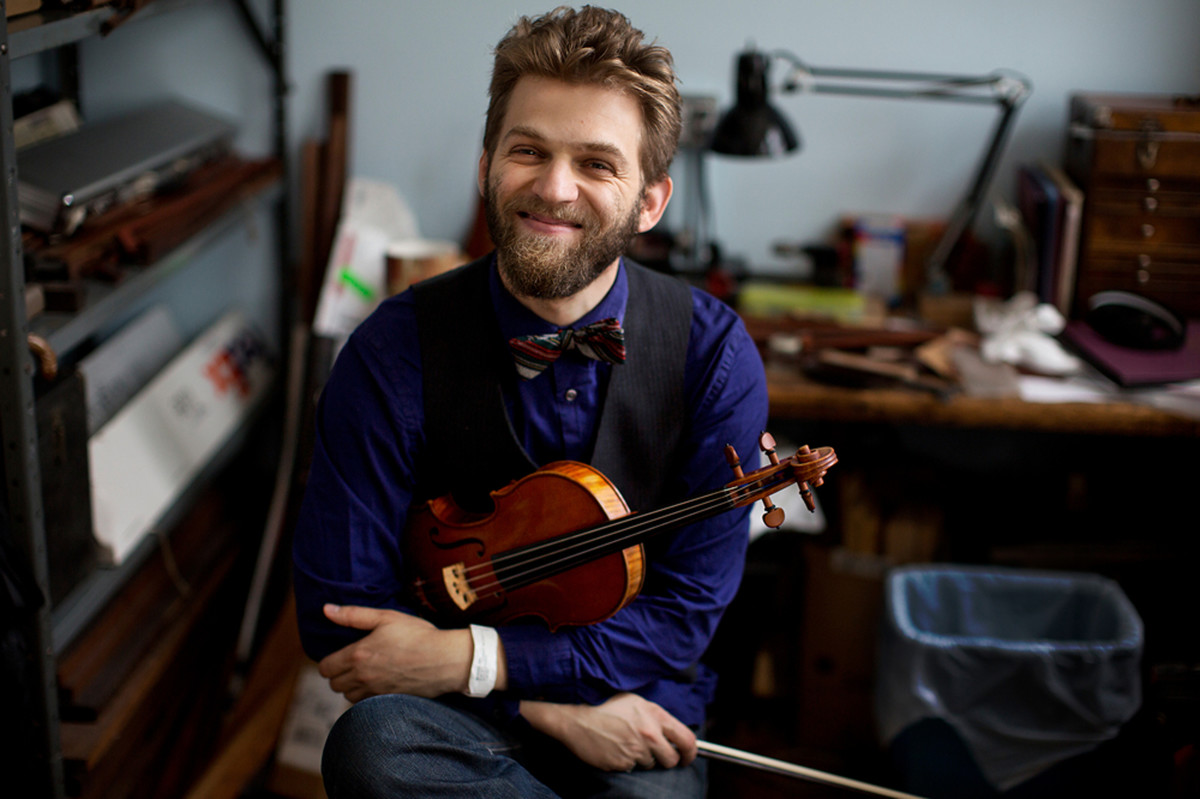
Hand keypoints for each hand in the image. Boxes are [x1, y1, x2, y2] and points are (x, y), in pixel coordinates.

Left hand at [317, 604, 487, 701]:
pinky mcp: (387, 701)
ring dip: (352, 687)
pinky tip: (379, 683)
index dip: (329, 661)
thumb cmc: (418, 635)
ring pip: (348, 697)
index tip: (340, 655)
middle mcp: (362, 677)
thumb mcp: (386, 617)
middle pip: (334, 685)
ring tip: (366, 673)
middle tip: (354, 662)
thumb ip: (353, 615)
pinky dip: (366, 696)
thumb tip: (327, 609)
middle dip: (339, 674)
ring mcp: (375, 692)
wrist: (445, 659)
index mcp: (358, 654)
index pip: (325, 668)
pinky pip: (365, 705)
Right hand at [521, 693, 696, 771]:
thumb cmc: (604, 706)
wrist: (576, 718)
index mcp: (655, 715)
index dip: (691, 752)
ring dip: (642, 758)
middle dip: (666, 759)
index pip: (686, 739)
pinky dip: (626, 762)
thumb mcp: (635, 701)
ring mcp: (636, 750)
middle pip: (671, 758)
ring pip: (651, 764)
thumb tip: (671, 733)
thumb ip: (655, 717)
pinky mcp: (623, 763)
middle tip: (656, 755)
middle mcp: (649, 733)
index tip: (687, 756)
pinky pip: (632, 768)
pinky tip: (615, 749)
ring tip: (625, 743)